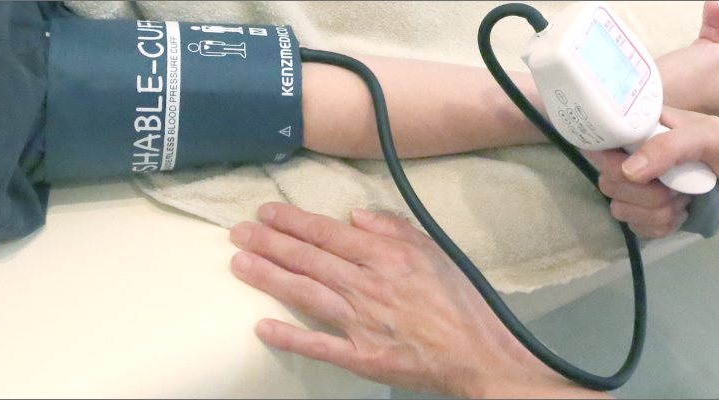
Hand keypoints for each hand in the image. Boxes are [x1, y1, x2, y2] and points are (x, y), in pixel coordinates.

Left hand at [229, 203, 605, 398]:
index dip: (294, 221)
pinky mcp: (362, 356)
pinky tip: (263, 327)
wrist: (480, 354)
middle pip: (310, 259)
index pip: (328, 234)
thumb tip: (356, 217)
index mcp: (386, 257)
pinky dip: (290, 337)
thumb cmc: (461, 304)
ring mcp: (362, 323)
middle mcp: (368, 286)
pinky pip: (319, 345)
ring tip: (239, 264)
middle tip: (238, 232)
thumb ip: (395, 229)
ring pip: (306, 294)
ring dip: (270, 278)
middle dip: (270, 243)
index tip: (266, 212)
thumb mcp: (435, 251)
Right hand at [584, 107, 718, 237]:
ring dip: (654, 212)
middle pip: (609, 181)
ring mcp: (648, 185)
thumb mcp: (710, 137)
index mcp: (647, 126)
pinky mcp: (656, 211)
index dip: (609, 159)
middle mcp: (641, 154)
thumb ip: (669, 147)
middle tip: (674, 188)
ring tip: (684, 201)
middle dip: (641, 193)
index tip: (632, 172)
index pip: (603, 139)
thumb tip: (629, 172)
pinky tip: (682, 216)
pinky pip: (637, 226)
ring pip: (620, 208)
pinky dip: (660, 226)